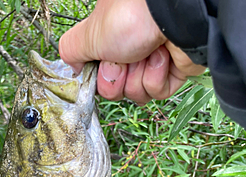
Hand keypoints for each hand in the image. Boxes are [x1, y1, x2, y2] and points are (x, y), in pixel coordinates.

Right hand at [59, 0, 204, 103]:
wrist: (172, 16)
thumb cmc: (132, 14)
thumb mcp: (89, 33)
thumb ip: (71, 51)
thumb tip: (73, 68)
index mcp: (111, 40)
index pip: (98, 76)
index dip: (100, 76)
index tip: (104, 62)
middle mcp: (131, 50)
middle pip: (116, 89)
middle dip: (119, 78)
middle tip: (126, 57)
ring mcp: (153, 61)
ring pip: (137, 93)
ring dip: (139, 76)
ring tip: (147, 52)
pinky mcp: (174, 71)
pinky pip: (158, 92)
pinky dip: (157, 77)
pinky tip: (162, 57)